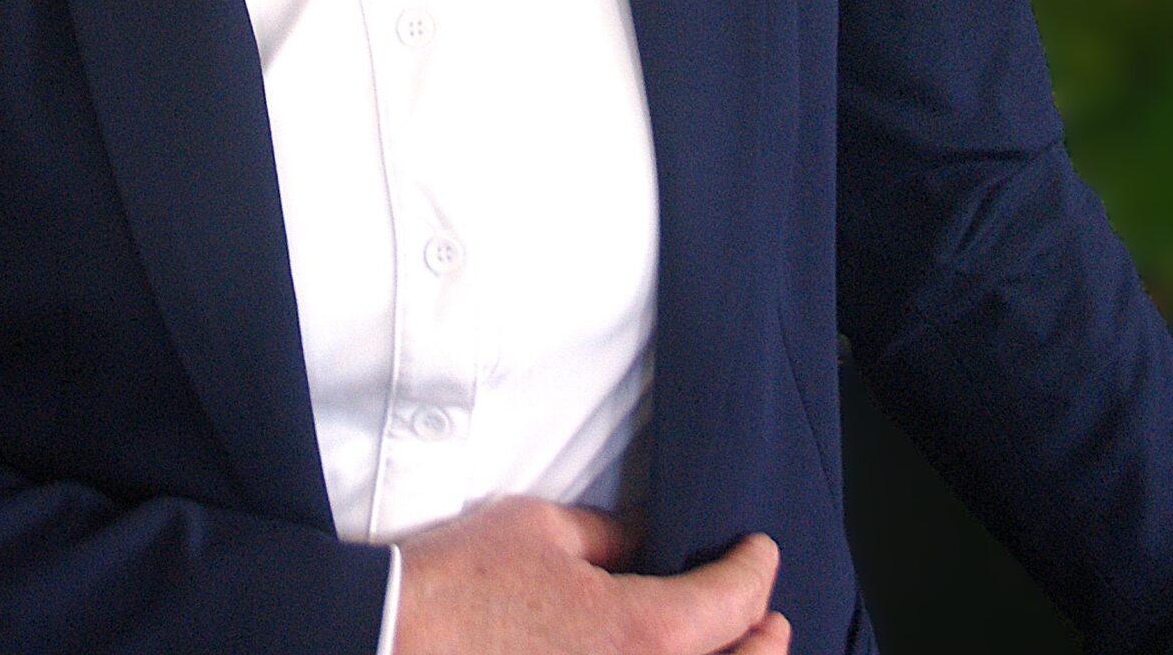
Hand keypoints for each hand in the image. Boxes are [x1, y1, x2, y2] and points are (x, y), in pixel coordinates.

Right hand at [390, 498, 787, 654]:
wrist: (401, 637)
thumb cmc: (466, 581)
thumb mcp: (544, 530)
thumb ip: (612, 535)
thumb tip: (646, 537)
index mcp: (640, 630)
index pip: (730, 602)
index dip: (754, 570)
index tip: (760, 549)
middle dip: (763, 639)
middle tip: (772, 614)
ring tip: (744, 650)